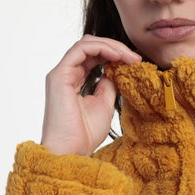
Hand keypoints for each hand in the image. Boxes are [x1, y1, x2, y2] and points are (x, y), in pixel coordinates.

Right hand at [42, 35, 141, 156]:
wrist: (72, 150)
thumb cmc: (85, 134)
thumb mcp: (105, 105)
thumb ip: (109, 86)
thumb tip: (116, 71)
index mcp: (75, 80)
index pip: (94, 56)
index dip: (115, 55)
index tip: (136, 63)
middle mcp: (66, 74)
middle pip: (91, 46)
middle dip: (115, 48)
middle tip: (135, 58)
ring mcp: (61, 73)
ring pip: (86, 44)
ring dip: (110, 46)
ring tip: (128, 56)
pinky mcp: (59, 75)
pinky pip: (80, 50)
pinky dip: (100, 48)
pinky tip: (117, 57)